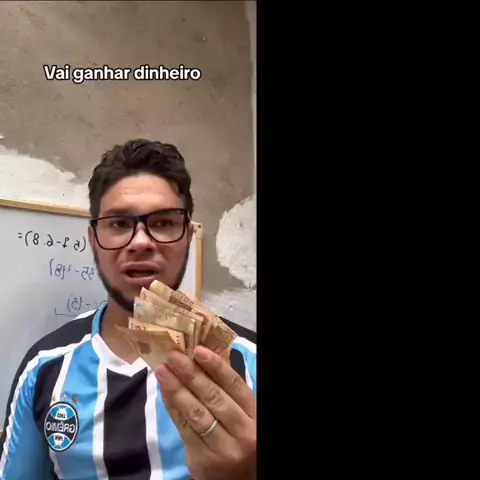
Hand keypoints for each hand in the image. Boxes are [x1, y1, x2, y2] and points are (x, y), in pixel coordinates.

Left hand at [155, 346, 255, 479]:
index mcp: (255, 415)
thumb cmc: (240, 441)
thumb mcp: (245, 417)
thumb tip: (204, 361)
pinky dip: (172, 407)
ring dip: (176, 388)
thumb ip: (230, 393)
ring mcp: (222, 448)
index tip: (198, 350)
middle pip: (214, 397)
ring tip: (163, 370)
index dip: (216, 366)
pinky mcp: (202, 460)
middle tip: (173, 356)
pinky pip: (184, 428)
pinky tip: (165, 392)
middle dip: (191, 374)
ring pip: (196, 413)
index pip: (235, 385)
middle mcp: (242, 432)